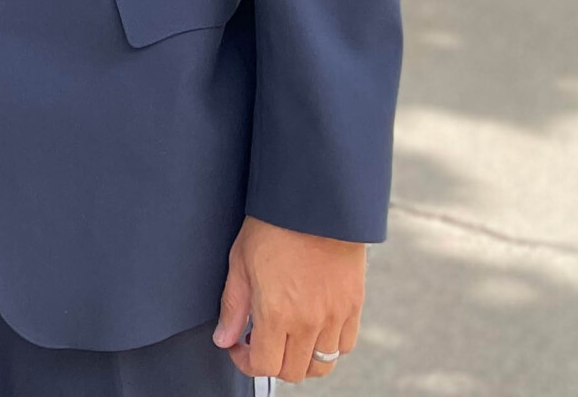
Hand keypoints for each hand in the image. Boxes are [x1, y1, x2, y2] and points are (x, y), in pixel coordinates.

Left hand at [213, 215, 365, 380]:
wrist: (314, 204)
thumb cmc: (273, 226)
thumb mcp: (240, 262)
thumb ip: (233, 306)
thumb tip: (224, 338)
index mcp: (277, 314)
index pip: (264, 367)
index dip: (246, 363)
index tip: (238, 347)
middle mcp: (309, 323)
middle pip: (293, 372)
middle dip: (272, 363)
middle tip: (260, 340)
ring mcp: (335, 317)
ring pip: (321, 365)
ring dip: (301, 359)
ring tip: (287, 336)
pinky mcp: (354, 307)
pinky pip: (344, 346)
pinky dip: (328, 346)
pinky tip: (312, 327)